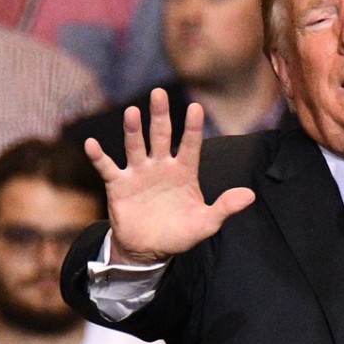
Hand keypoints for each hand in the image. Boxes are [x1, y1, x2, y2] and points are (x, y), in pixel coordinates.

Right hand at [85, 88, 255, 264]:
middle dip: (160, 116)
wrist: (149, 249)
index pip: (191, 145)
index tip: (196, 107)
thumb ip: (226, 207)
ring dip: (133, 130)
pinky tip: (92, 144)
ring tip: (132, 112)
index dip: (193, 127)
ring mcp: (139, 173)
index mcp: (184, 172)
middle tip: (159, 93)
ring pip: (136, 146)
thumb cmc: (180, 233)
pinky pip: (107, 167)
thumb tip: (250, 195)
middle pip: (161, 136)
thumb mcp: (206, 222)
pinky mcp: (118, 184)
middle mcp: (161, 166)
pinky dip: (99, 156)